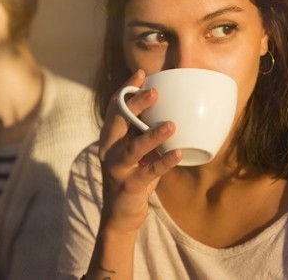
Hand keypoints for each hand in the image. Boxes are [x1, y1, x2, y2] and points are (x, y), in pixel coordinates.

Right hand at [98, 69, 181, 233]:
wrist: (120, 214)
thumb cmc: (133, 174)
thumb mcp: (136, 150)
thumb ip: (144, 131)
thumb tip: (168, 106)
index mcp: (110, 138)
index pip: (115, 108)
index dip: (126, 90)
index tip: (142, 74)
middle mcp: (109, 150)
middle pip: (119, 123)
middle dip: (135, 105)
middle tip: (154, 92)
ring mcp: (117, 169)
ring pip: (132, 149)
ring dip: (151, 135)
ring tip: (171, 125)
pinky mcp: (130, 186)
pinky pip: (148, 172)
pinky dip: (163, 162)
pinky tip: (178, 154)